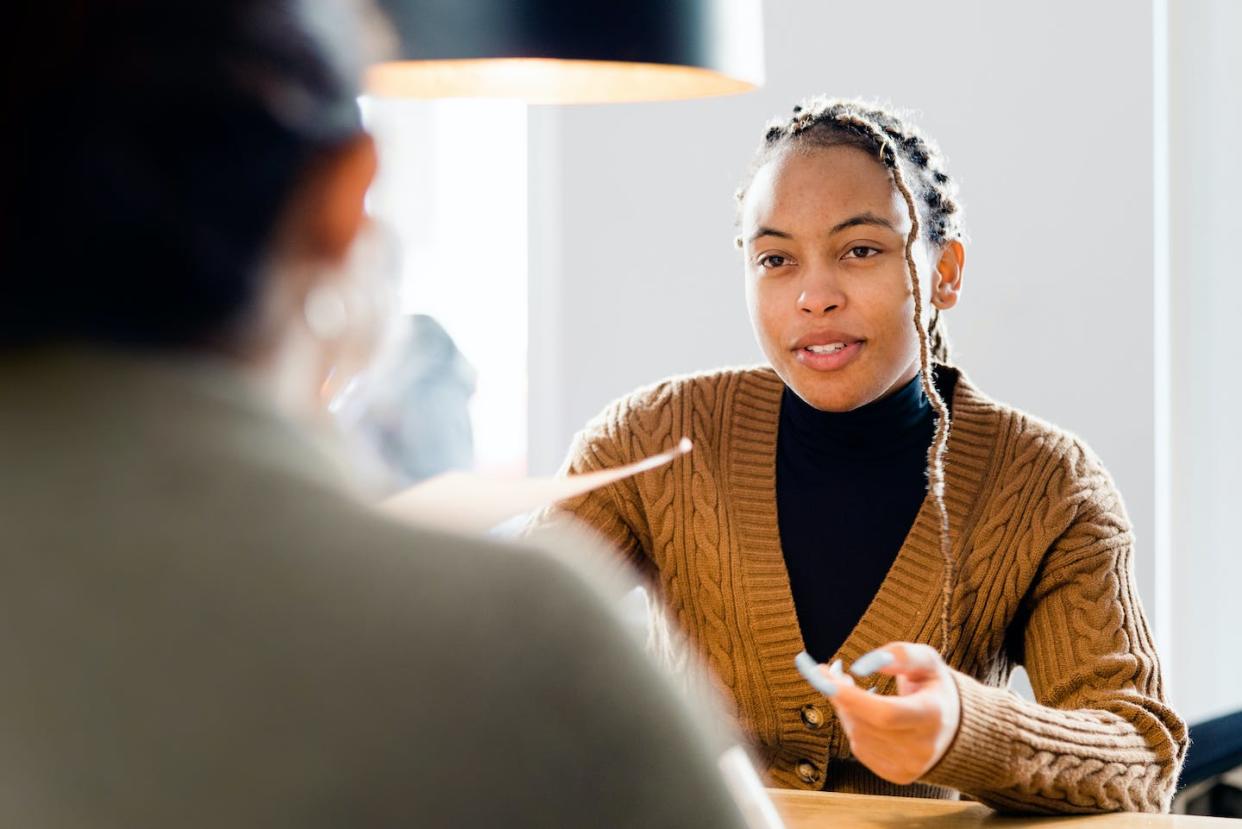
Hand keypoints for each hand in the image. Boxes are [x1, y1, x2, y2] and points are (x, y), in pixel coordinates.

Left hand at [796, 643, 961, 784]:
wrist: (953, 727)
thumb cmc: (934, 687)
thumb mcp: (926, 661)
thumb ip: (900, 655)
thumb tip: (860, 666)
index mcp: (933, 716)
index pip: (886, 713)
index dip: (851, 697)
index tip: (824, 675)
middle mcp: (923, 747)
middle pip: (865, 724)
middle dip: (839, 696)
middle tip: (827, 672)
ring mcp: (909, 766)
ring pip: (857, 736)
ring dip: (844, 709)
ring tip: (849, 687)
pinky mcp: (896, 774)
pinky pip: (859, 748)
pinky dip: (853, 725)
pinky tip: (861, 711)